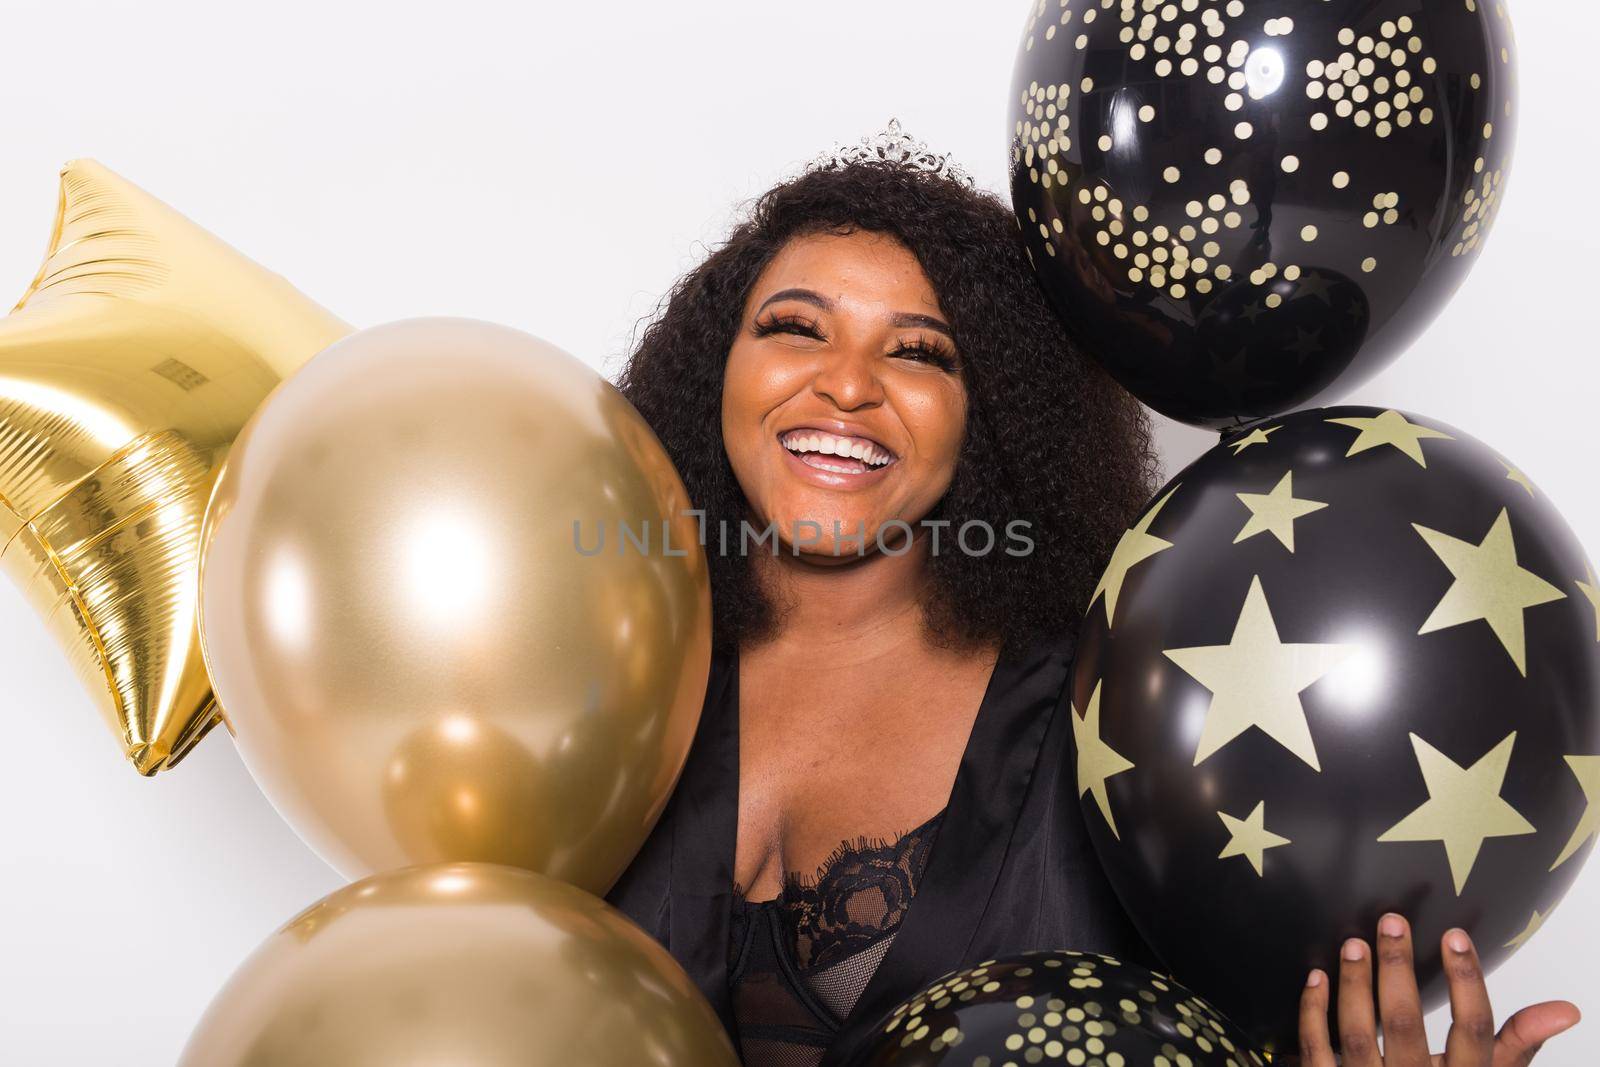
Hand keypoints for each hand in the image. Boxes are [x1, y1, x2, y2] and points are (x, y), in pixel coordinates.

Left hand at [1295, 913, 1579, 1065]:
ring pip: (1356, 1035)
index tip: (1455, 936)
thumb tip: (1565, 1010)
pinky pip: (1316, 1049)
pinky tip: (1317, 976)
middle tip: (1392, 921)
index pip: (1471, 1030)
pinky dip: (1314, 1012)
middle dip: (1397, 970)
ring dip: (1354, 986)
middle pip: (1405, 1025)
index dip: (1465, 982)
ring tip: (1355, 943)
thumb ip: (1517, 1043)